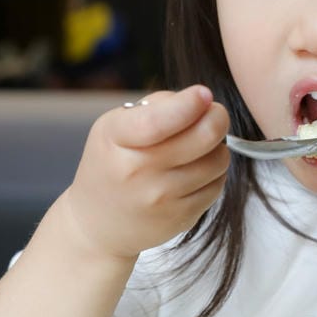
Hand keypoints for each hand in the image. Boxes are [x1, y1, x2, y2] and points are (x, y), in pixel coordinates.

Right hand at [60, 86, 229, 260]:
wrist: (99, 223)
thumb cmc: (112, 164)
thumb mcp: (115, 126)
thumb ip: (157, 106)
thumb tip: (202, 101)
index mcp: (117, 139)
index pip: (158, 121)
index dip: (189, 104)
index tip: (204, 94)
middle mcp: (138, 171)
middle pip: (203, 137)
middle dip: (217, 117)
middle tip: (213, 113)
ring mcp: (162, 198)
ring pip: (218, 160)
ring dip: (217, 147)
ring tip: (199, 146)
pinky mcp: (182, 217)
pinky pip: (218, 185)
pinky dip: (214, 172)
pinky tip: (196, 170)